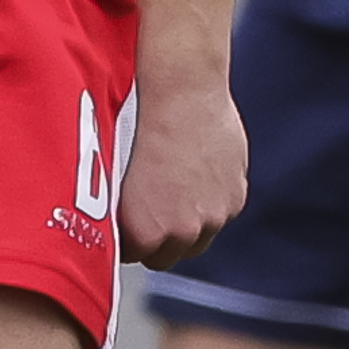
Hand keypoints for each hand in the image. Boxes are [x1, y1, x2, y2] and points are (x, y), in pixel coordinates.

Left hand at [115, 78, 247, 269]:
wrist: (180, 91)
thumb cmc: (137, 125)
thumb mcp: (113, 174)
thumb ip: (120, 212)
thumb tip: (113, 224)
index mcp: (146, 233)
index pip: (134, 257)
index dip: (127, 239)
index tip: (124, 224)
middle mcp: (183, 232)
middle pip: (169, 256)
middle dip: (158, 239)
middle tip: (148, 210)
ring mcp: (214, 216)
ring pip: (198, 237)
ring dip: (187, 222)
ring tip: (173, 188)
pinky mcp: (235, 197)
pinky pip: (220, 212)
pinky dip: (209, 200)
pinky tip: (194, 173)